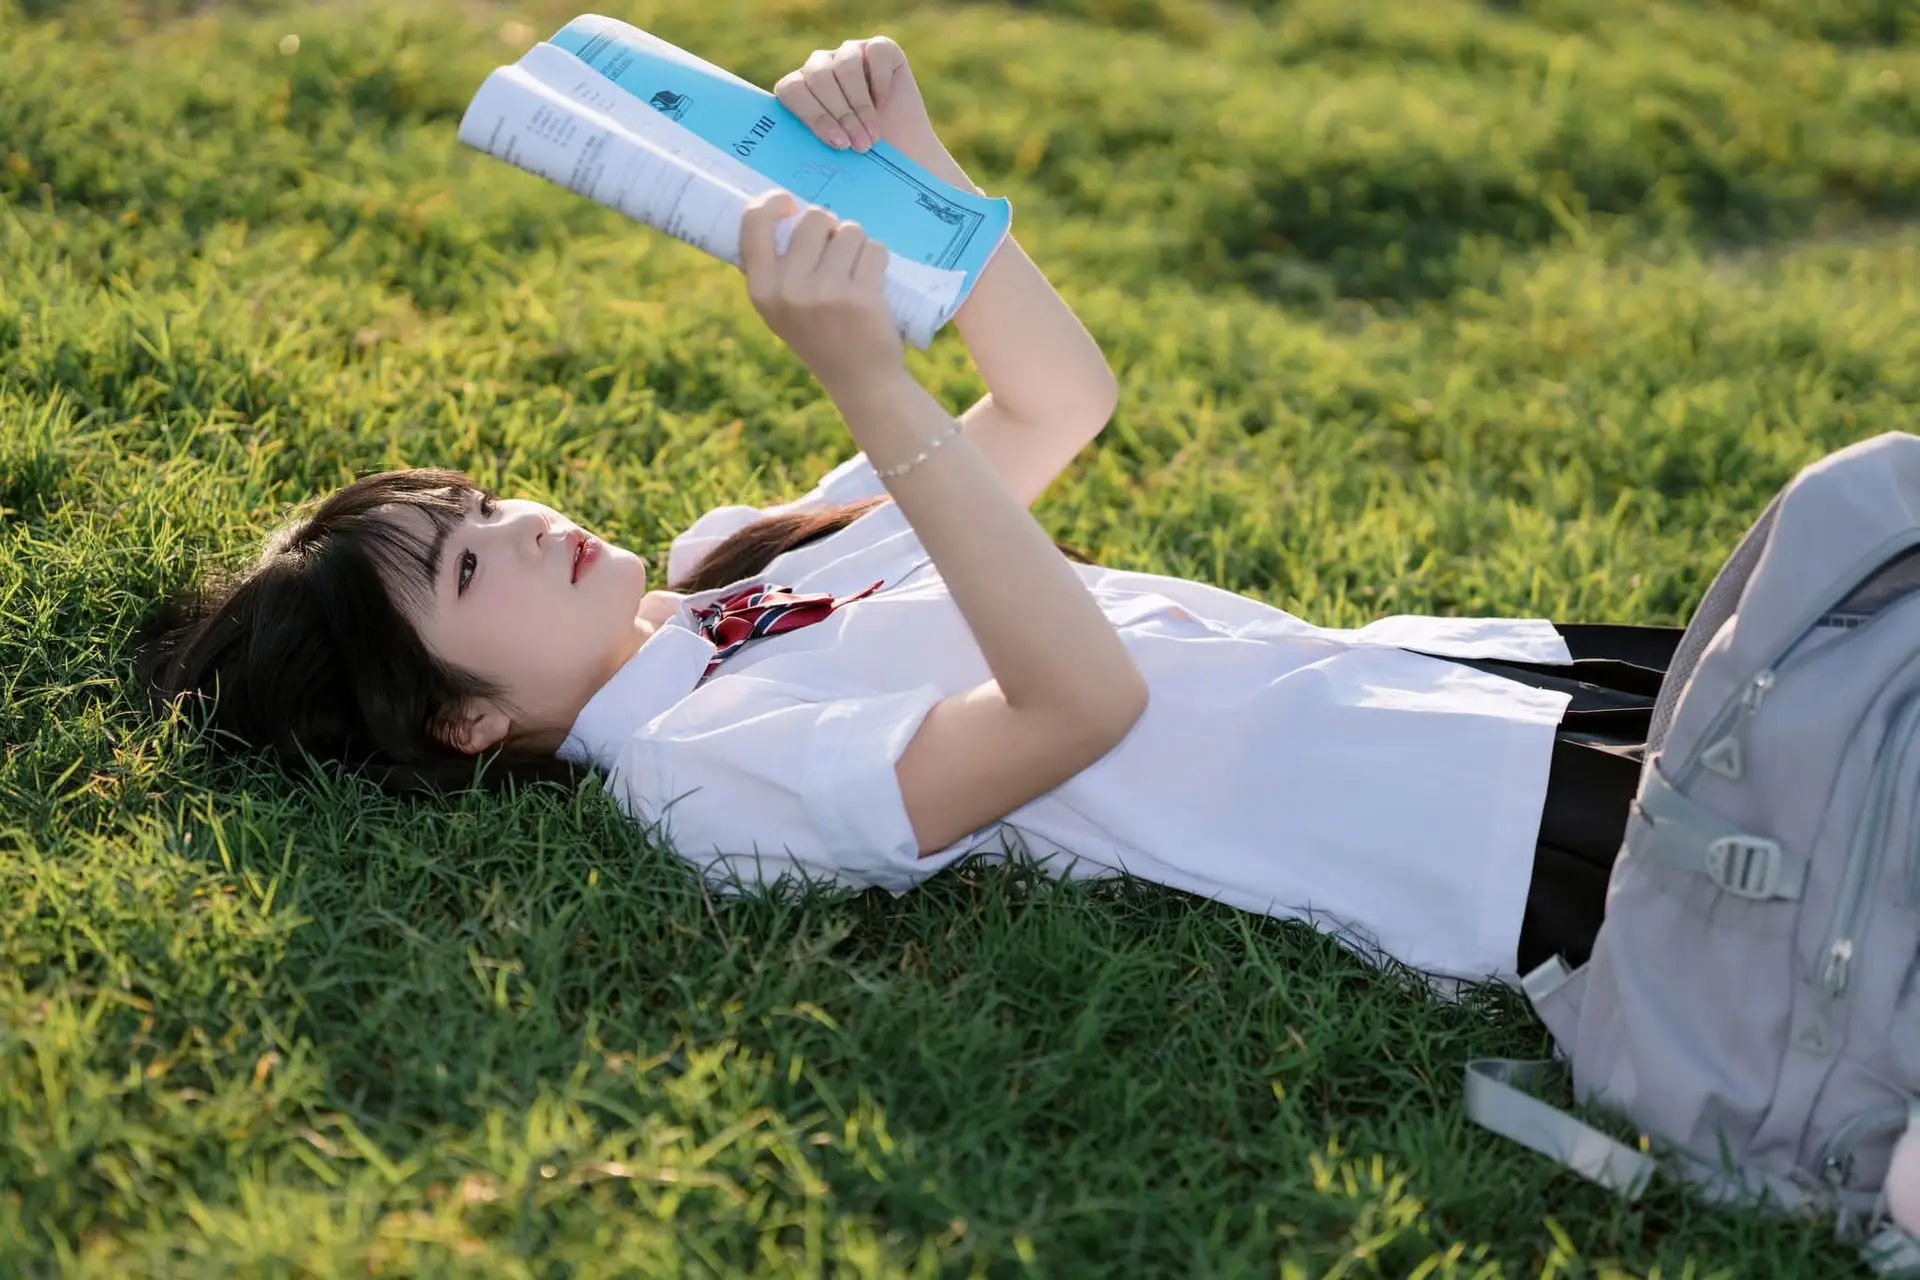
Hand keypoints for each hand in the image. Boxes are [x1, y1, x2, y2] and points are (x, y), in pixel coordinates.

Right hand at [740, 192, 903, 396]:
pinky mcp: (861, 297)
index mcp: (762, 290)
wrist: (859, 381)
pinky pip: (875, 250)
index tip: (790, 203)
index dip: (773, 203)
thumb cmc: (820, 335)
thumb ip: (774, 268)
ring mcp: (826, 293)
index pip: (754, 224)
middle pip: (815, 219)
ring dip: (858, 243)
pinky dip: (878, 258)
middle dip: (832, 227)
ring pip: (850, 231)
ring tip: (856, 271)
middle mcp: (789, 290)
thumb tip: (779, 211)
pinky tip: (873, 281)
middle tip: (838, 252)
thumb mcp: (780, 309)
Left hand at [773, 36, 932, 155]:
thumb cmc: (864, 162)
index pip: (791, 89)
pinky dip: (881, 80)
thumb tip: (781, 178)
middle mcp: (820, 68)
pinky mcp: (879, 48)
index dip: (812, 114)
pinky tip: (884, 103)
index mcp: (799, 93)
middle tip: (860, 145)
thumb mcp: (832, 164)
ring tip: (873, 135)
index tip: (837, 142)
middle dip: (840, 114)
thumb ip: (806, 161)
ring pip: (845, 64)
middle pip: (817, 76)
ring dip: (861, 104)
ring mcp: (848, 55)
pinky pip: (875, 52)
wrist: (906, 156)